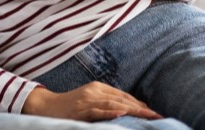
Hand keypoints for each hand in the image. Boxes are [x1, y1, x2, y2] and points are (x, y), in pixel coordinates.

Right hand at [22, 82, 161, 121]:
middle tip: (159, 116)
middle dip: (142, 108)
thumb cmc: (69, 106)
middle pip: (122, 99)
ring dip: (132, 110)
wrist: (45, 106)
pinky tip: (122, 114)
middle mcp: (94, 91)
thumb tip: (127, 110)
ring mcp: (87, 100)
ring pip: (113, 104)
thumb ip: (105, 103)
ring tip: (148, 116)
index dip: (140, 104)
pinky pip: (97, 111)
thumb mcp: (89, 101)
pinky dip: (110, 112)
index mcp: (98, 88)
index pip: (124, 95)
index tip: (155, 112)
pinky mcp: (80, 110)